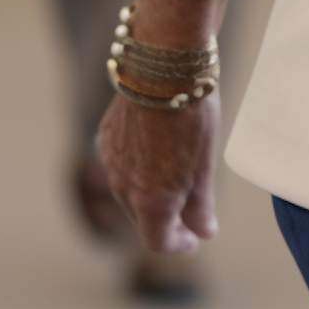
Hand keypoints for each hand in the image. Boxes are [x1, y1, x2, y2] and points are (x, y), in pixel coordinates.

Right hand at [97, 87, 220, 253]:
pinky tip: (158, 144)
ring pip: (130, 192)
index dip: (179, 244)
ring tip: (179, 167)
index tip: (194, 238)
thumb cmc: (192, 110)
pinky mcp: (104, 139)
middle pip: (145, 218)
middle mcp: (124, 187)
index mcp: (153, 199)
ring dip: (151, 191)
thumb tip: (203, 233)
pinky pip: (120, 165)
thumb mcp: (205, 159)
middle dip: (167, 218)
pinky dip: (137, 167)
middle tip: (192, 206)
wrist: (162, 63)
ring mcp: (110, 163)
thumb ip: (201, 202)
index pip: (159, 242)